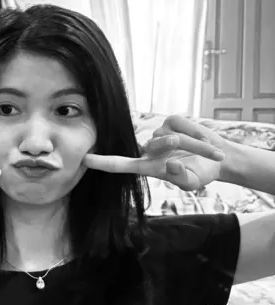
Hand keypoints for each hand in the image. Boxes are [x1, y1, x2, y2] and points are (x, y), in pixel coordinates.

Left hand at [83, 115, 227, 190]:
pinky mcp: (170, 121)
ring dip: (194, 143)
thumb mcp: (194, 182)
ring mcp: (158, 133)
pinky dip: (196, 132)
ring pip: (171, 135)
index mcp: (147, 167)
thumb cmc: (201, 172)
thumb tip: (169, 165)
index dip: (103, 162)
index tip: (84, 159)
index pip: (120, 165)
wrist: (219, 157)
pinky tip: (203, 139)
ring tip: (207, 150)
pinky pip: (181, 124)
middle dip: (179, 146)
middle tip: (201, 151)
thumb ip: (181, 178)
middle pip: (154, 145)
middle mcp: (148, 149)